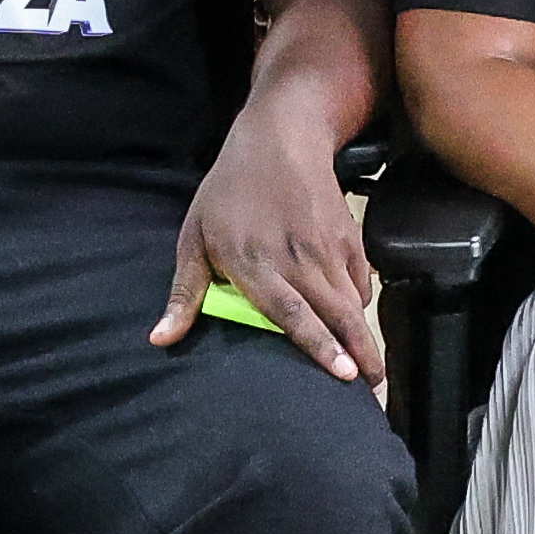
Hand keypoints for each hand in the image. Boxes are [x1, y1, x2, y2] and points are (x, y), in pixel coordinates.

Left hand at [160, 107, 384, 382]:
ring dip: (366, 340)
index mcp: (255, 263)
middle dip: (360, 356)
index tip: (343, 374)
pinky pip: (360, 282)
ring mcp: (327, 247)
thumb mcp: (194, 238)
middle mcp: (297, 259)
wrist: (280, 138)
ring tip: (375, 376)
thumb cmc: (228, 191)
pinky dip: (360, 307)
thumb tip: (159, 339)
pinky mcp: (349, 237)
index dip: (319, 345)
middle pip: (336, 315)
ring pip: (353, 302)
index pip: (293, 311)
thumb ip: (184, 292)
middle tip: (373, 395)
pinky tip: (357, 327)